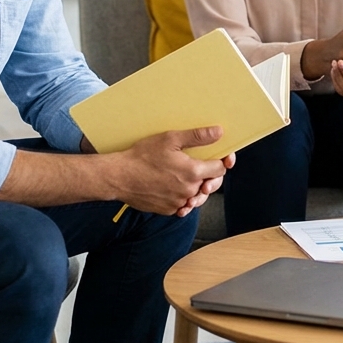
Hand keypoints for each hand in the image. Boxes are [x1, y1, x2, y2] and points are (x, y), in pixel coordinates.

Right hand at [114, 126, 231, 216]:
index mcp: (193, 173)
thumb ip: (197, 136)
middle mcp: (188, 191)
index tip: (220, 157)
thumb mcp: (170, 139)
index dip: (223, 162)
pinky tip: (175, 187)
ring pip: (197, 196)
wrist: (119, 177)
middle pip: (211, 185)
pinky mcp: (167, 210)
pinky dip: (182, 197)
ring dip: (197, 188)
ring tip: (188, 178)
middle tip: (202, 167)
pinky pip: (182, 205)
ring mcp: (178, 203)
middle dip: (211, 176)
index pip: (220, 170)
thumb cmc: (142, 156)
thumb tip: (219, 132)